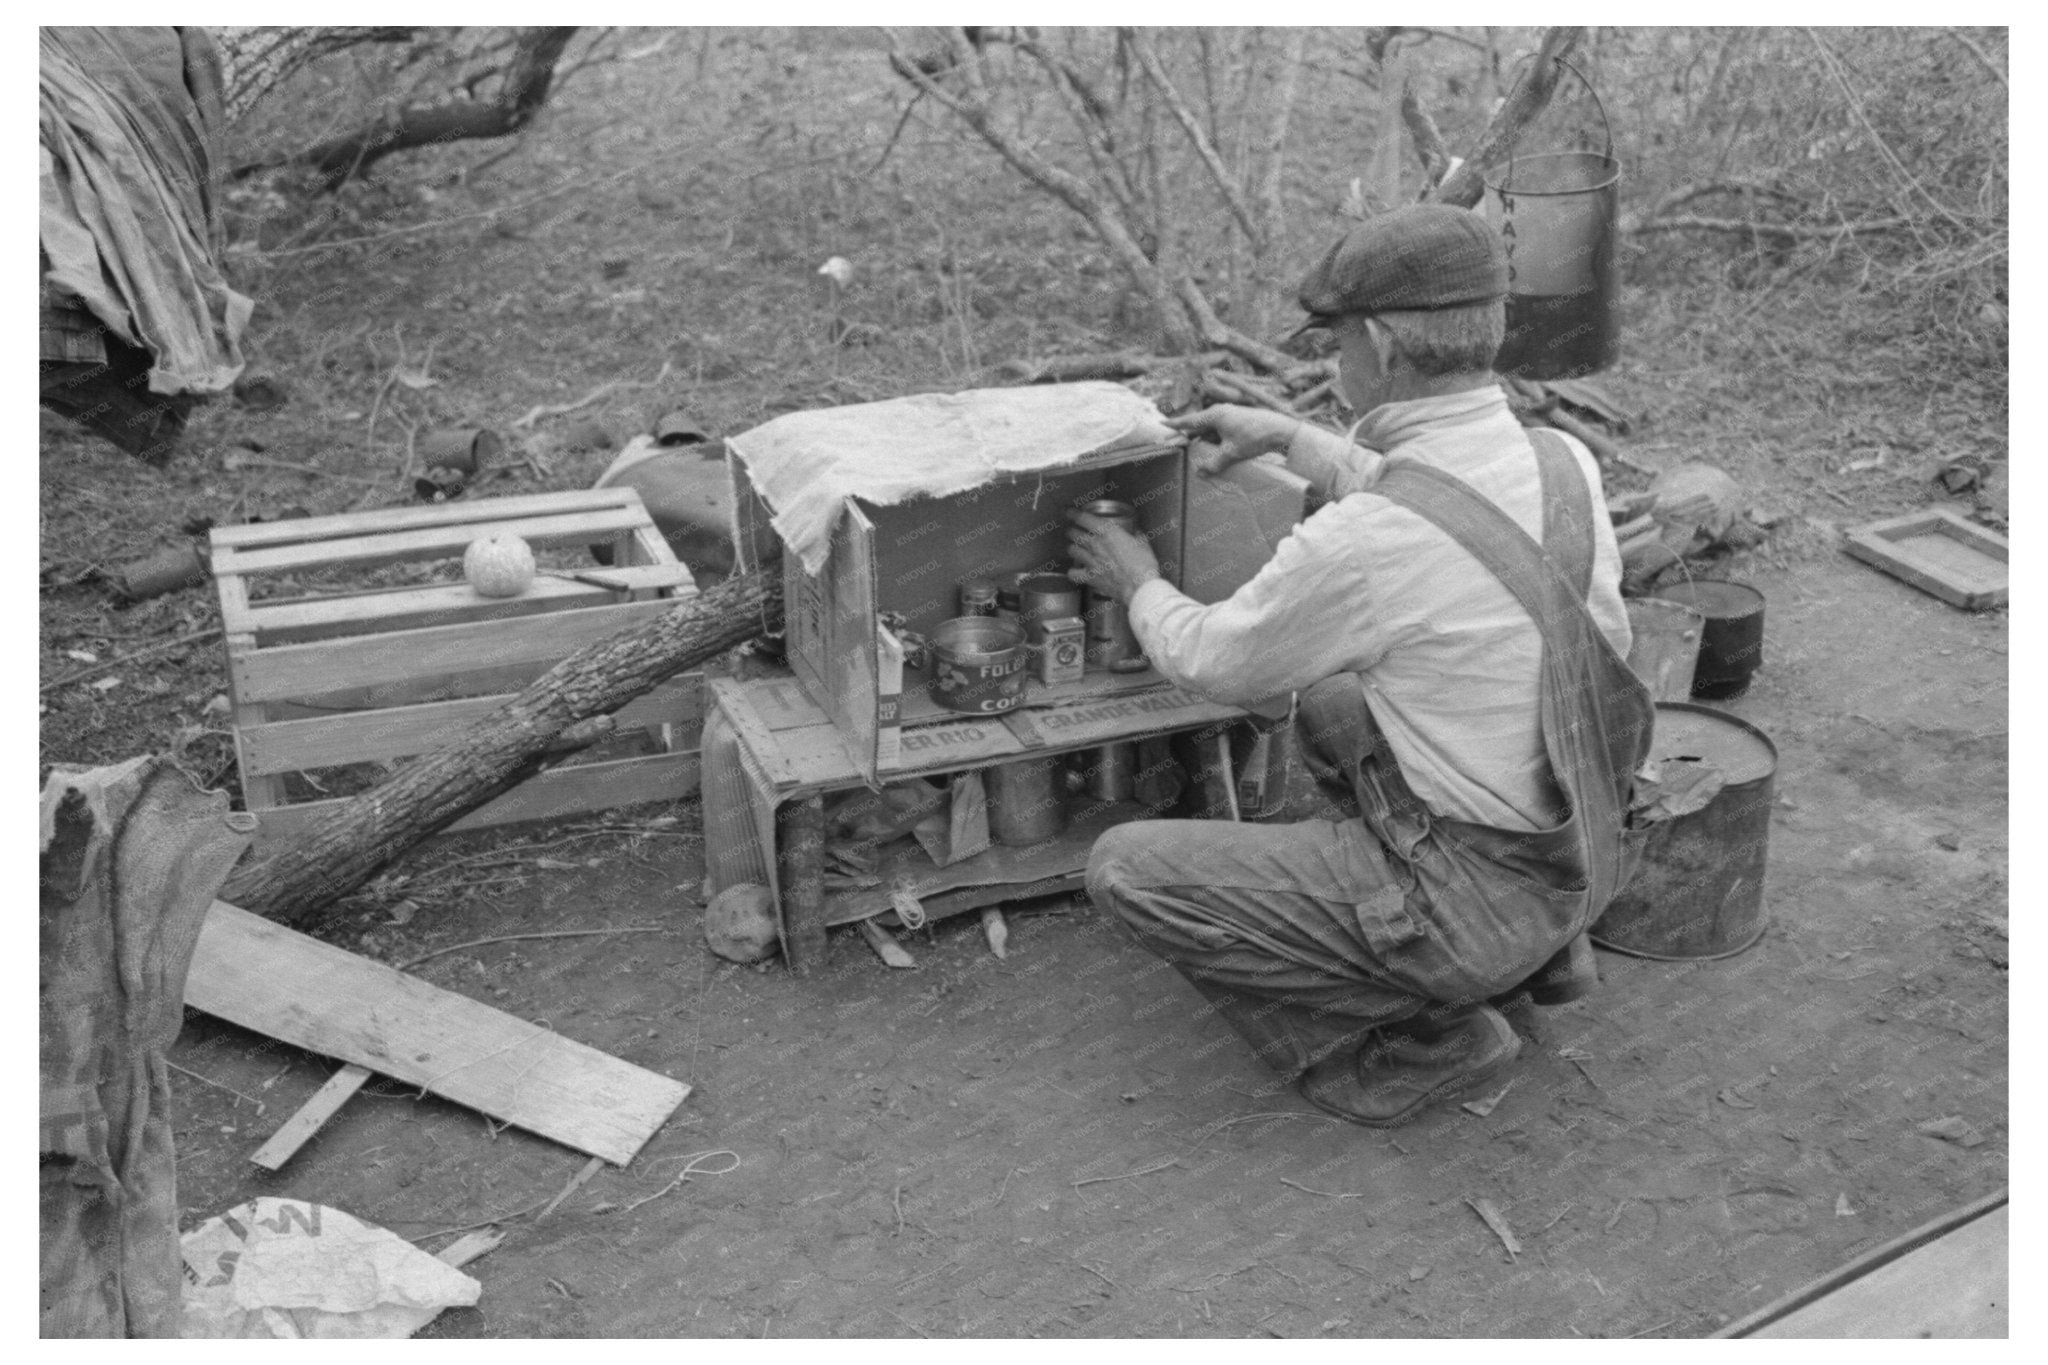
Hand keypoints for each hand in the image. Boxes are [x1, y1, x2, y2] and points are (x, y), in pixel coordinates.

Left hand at [1064, 508, 1159, 602]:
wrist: (1138, 586)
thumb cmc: (1143, 564)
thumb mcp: (1143, 544)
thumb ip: (1136, 536)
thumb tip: (1136, 533)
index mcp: (1108, 532)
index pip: (1083, 518)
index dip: (1074, 513)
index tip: (1070, 512)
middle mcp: (1095, 544)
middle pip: (1074, 533)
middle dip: (1073, 531)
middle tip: (1075, 531)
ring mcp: (1090, 561)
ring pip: (1071, 550)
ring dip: (1073, 548)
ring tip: (1076, 549)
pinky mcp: (1090, 577)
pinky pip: (1073, 573)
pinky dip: (1073, 571)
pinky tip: (1076, 570)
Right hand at [1166, 404, 1298, 475]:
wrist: (1282, 431)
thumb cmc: (1256, 437)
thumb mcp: (1232, 452)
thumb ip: (1214, 463)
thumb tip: (1200, 473)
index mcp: (1215, 414)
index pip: (1189, 421)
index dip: (1174, 425)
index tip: (1161, 424)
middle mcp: (1221, 412)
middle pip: (1197, 426)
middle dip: (1187, 438)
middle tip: (1173, 445)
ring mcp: (1230, 416)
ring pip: (1210, 431)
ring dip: (1203, 443)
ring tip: (1196, 457)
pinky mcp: (1238, 423)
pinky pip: (1220, 433)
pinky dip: (1215, 443)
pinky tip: (1214, 454)